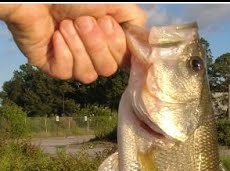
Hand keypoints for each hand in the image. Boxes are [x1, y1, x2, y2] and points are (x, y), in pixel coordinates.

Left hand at [0, 4, 145, 82]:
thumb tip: (148, 44)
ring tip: (64, 25)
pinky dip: (63, 51)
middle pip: (108, 70)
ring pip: (88, 75)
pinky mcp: (53, 68)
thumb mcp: (116, 4)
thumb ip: (136, 22)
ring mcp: (73, 63)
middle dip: (95, 43)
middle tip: (82, 20)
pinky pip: (68, 72)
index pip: (125, 62)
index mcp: (109, 41)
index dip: (116, 45)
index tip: (105, 22)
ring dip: (78, 46)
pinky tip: (55, 35)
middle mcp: (93, 54)